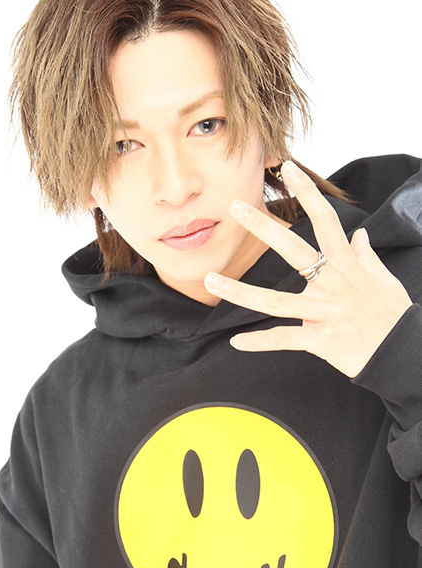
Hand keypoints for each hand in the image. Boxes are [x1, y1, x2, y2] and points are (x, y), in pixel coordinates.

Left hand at [204, 160, 411, 377]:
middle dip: (263, 226)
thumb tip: (360, 234)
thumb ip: (365, 255)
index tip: (288, 169)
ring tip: (210, 281)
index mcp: (346, 265)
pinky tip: (235, 342)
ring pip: (276, 301)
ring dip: (239, 292)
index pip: (325, 220)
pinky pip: (284, 339)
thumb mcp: (382, 278)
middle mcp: (333, 283)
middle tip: (234, 207)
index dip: (307, 192)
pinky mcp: (321, 339)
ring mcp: (325, 312)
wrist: (403, 353)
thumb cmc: (392, 314)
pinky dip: (258, 342)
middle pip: (293, 249)